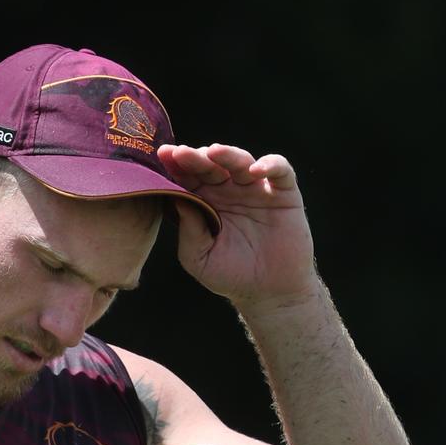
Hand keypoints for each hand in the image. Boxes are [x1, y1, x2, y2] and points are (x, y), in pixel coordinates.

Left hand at [158, 143, 318, 312]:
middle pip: (211, 165)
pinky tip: (255, 170)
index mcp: (205, 202)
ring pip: (241, 161)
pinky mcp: (284, 193)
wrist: (268, 292)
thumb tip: (177, 200)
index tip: (162, 156)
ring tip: (214, 152)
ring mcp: (256, 189)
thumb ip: (188, 231)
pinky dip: (270, 164)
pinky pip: (280, 170)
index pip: (188, 178)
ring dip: (227, 154)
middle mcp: (229, 190)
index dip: (176, 166)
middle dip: (195, 157)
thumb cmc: (229, 275)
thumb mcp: (198, 257)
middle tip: (181, 153)